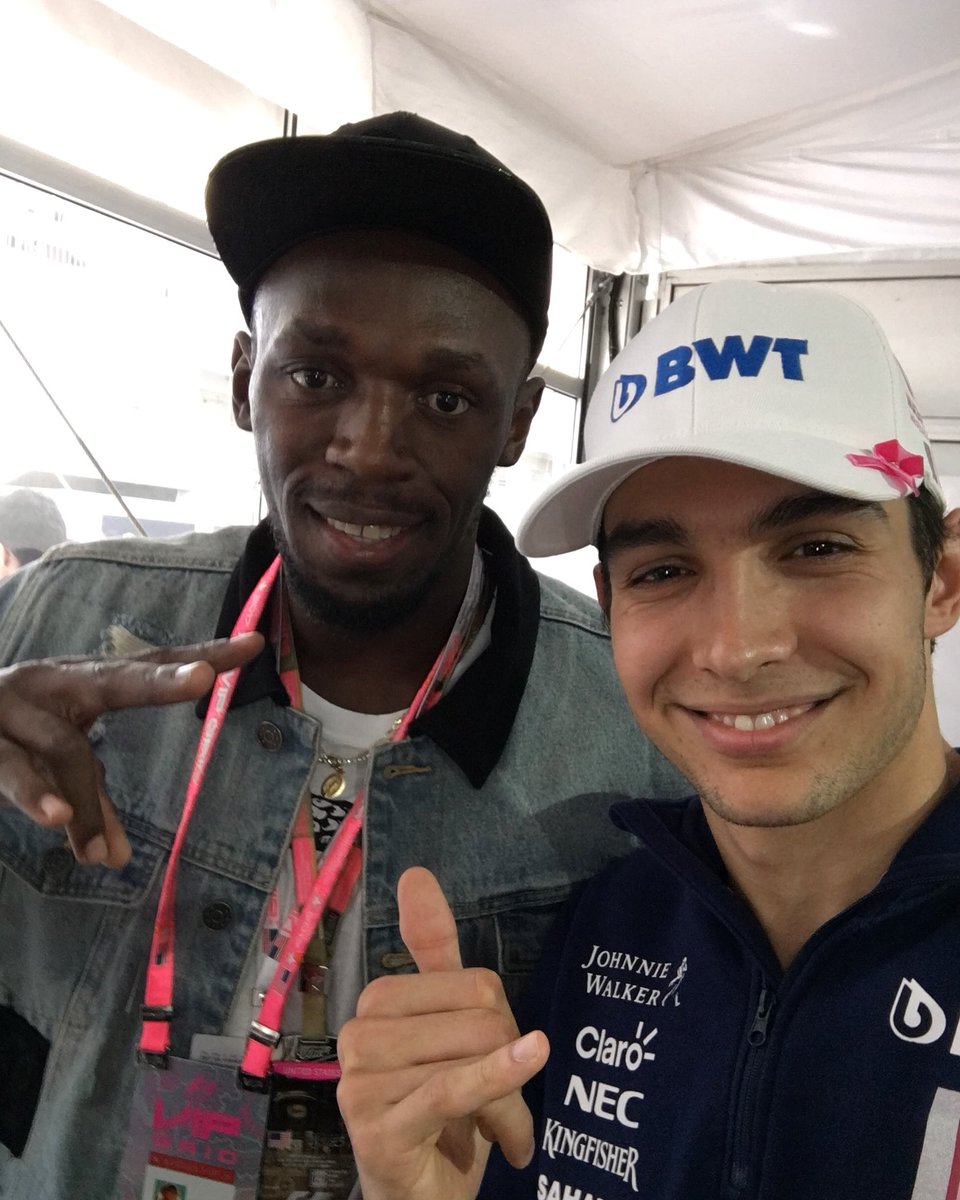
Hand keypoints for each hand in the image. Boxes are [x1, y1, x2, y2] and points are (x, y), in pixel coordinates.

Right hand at [0, 632, 263, 866]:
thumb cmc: (4, 736)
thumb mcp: (53, 760)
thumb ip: (89, 803)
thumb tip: (114, 860)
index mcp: (78, 680)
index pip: (148, 665)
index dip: (201, 655)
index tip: (255, 644)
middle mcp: (49, 682)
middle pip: (114, 677)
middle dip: (159, 680)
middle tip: (202, 677)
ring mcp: (9, 707)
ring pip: (66, 749)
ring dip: (88, 802)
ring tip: (103, 852)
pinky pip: (12, 769)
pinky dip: (35, 796)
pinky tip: (57, 823)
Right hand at [337, 867, 548, 1199]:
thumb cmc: (440, 1117)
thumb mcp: (448, 1031)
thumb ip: (433, 952)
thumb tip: (415, 872)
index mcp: (376, 1004)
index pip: (475, 985)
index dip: (505, 1028)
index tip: (500, 1065)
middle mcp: (356, 1037)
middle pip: (478, 1019)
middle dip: (509, 1067)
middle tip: (505, 1109)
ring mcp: (359, 1085)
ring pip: (471, 1059)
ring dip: (508, 1106)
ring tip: (503, 1134)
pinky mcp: (376, 1129)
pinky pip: (451, 1088)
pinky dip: (499, 1077)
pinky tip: (532, 1057)